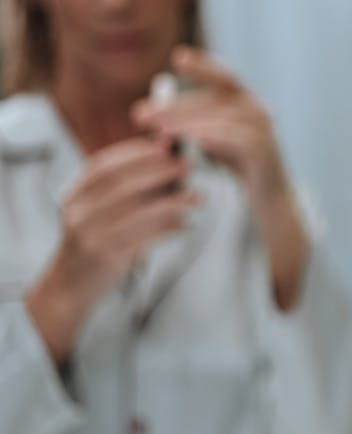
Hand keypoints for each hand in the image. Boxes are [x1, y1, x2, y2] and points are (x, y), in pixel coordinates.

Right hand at [25, 137, 197, 361]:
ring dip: (170, 201)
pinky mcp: (105, 258)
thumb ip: (131, 187)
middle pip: (119, 184)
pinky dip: (166, 229)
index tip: (169, 147)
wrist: (71, 286)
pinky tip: (185, 224)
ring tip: (197, 196)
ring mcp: (89, 236)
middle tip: (188, 165)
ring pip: (133, 212)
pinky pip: (141, 240)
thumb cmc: (97, 241)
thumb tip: (169, 159)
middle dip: (157, 171)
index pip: (104, 164)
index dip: (138, 153)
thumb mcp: (103, 210)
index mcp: (76, 194)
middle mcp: (78, 212)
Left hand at [132, 45, 287, 212]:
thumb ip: (189, 124)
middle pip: (213, 99)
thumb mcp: (210, 138)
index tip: (178, 57)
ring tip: (157, 131)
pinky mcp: (265, 151)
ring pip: (221, 118)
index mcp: (245, 102)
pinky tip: (192, 140)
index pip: (223, 77)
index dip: (203, 66)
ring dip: (186, 123)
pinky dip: (213, 137)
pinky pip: (237, 140)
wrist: (270, 199)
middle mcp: (257, 109)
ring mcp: (264, 129)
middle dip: (174, 106)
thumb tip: (147, 113)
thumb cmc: (237, 166)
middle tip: (138, 114)